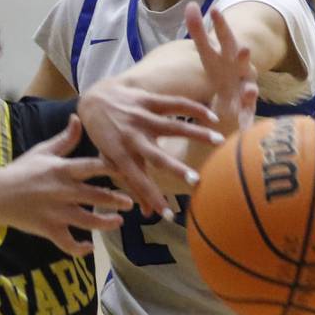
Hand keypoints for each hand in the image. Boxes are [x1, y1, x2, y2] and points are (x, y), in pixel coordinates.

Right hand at [0, 114, 132, 255]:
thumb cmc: (21, 171)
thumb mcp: (42, 152)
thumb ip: (65, 139)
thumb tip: (78, 117)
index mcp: (62, 170)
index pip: (93, 167)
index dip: (114, 169)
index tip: (128, 171)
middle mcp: (62, 190)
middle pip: (96, 195)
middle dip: (116, 200)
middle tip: (131, 203)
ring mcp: (55, 212)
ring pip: (87, 221)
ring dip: (106, 223)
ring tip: (118, 222)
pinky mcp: (48, 229)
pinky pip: (67, 243)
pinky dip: (79, 248)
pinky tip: (89, 247)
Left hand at [77, 79, 221, 216]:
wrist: (95, 100)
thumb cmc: (106, 137)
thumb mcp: (113, 161)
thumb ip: (132, 185)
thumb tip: (148, 214)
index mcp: (121, 156)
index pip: (138, 182)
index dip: (152, 198)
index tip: (168, 215)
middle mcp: (132, 138)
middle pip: (157, 156)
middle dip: (176, 170)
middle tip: (196, 181)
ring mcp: (140, 118)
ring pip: (172, 126)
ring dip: (196, 133)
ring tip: (219, 141)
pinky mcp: (147, 100)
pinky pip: (174, 103)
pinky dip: (194, 109)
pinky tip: (213, 117)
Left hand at [186, 2, 257, 137]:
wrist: (231, 102)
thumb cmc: (219, 73)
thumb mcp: (207, 54)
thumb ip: (198, 31)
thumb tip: (191, 4)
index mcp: (228, 57)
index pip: (225, 38)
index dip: (220, 25)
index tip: (214, 9)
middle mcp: (240, 71)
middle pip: (242, 63)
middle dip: (243, 57)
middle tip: (243, 48)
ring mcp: (245, 91)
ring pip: (250, 91)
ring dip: (250, 90)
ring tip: (250, 90)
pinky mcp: (245, 112)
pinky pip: (248, 118)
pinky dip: (247, 122)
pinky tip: (246, 129)